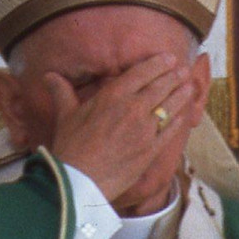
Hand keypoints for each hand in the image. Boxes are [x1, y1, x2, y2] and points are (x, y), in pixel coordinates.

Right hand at [44, 53, 194, 207]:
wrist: (80, 181)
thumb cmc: (70, 146)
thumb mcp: (65, 115)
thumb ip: (61, 92)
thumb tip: (48, 76)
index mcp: (113, 96)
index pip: (141, 73)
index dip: (157, 64)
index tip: (168, 58)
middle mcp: (133, 109)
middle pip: (160, 86)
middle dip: (173, 76)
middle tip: (183, 69)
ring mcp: (145, 130)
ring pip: (170, 106)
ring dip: (181, 94)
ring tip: (189, 86)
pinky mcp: (151, 150)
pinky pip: (170, 131)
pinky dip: (179, 121)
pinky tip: (184, 115)